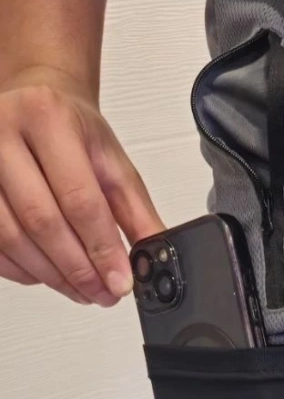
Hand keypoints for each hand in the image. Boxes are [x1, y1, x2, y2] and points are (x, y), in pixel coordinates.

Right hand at [0, 65, 163, 305]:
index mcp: (48, 119)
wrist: (34, 104)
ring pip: (9, 236)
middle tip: (102, 293)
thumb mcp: (113, 164)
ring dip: (49, 275)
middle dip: (77, 268)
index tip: (120, 281)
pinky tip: (47, 276)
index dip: (101, 248)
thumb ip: (137, 213)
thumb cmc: (71, 131)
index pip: (78, 197)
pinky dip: (21, 269)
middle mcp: (2, 133)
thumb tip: (154, 258)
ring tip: (81, 290)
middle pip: (41, 220)